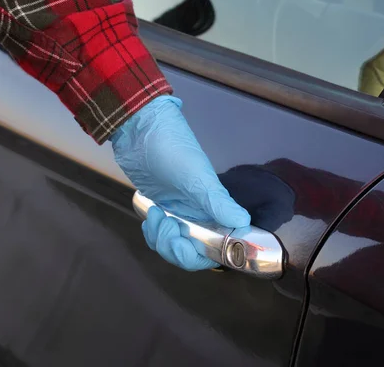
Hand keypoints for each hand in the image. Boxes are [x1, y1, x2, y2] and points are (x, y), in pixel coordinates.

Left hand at [110, 95, 250, 270]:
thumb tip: (244, 223)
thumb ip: (218, 202)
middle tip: (166, 226)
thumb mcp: (197, 176)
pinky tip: (151, 217)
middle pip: (191, 252)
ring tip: (156, 216)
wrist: (139, 129)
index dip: (200, 254)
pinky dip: (153, 232)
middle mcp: (199, 214)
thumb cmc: (172, 147)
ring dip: (161, 238)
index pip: (214, 247)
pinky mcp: (161, 209)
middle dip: (175, 248)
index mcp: (214, 207)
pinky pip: (159, 235)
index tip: (185, 245)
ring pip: (172, 245)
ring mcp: (178, 212)